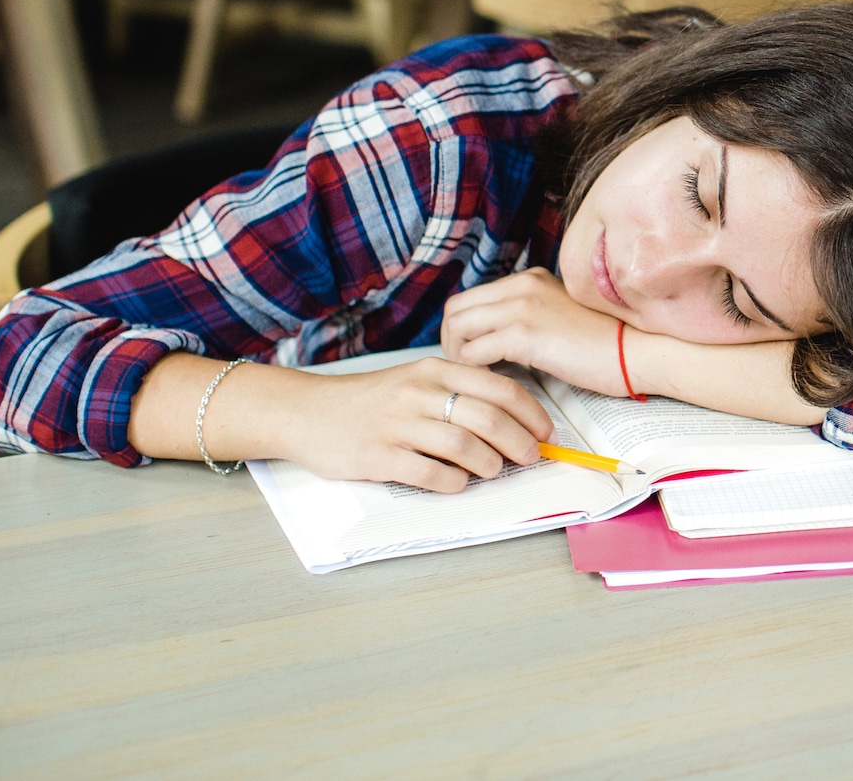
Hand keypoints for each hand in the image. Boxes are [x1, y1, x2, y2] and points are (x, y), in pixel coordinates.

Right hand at [276, 357, 553, 492]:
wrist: (306, 413)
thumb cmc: (370, 401)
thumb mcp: (415, 381)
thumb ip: (457, 393)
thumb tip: (511, 421)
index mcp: (434, 371)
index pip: (500, 388)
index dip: (531, 413)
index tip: (546, 433)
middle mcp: (419, 393)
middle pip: (488, 418)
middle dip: (519, 442)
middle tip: (530, 458)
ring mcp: (397, 425)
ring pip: (463, 445)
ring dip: (489, 464)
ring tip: (492, 470)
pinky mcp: (377, 456)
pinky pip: (429, 473)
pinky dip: (453, 482)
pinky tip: (458, 482)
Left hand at [442, 266, 626, 395]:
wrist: (636, 350)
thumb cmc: (606, 343)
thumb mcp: (562, 315)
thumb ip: (532, 315)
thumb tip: (498, 339)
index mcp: (531, 279)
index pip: (472, 297)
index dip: (464, 328)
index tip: (473, 352)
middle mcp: (522, 285)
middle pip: (455, 308)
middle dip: (451, 341)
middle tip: (467, 367)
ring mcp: (522, 306)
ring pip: (457, 327)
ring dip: (458, 355)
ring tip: (478, 375)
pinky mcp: (525, 334)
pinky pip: (474, 352)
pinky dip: (473, 369)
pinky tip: (492, 381)